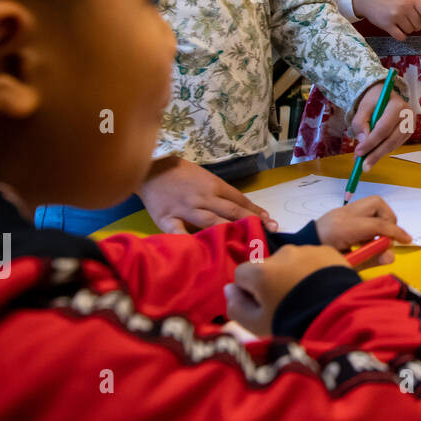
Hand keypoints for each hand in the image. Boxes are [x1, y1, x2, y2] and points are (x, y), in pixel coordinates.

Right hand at [138, 156, 277, 233]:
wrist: (150, 168)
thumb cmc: (180, 173)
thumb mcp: (205, 178)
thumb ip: (220, 194)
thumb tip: (241, 211)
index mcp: (214, 186)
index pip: (240, 200)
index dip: (256, 212)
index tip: (271, 223)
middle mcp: (204, 197)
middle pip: (232, 211)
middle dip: (251, 222)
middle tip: (267, 235)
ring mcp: (186, 208)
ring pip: (212, 221)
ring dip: (229, 232)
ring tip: (244, 245)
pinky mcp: (166, 218)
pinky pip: (178, 232)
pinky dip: (189, 241)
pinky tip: (200, 252)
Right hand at [224, 244, 348, 336]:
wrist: (339, 317)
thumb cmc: (292, 323)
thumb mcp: (256, 325)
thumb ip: (235, 307)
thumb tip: (230, 289)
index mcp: (260, 270)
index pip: (241, 275)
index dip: (248, 292)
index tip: (262, 307)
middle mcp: (282, 253)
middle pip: (268, 267)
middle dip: (272, 282)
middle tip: (288, 304)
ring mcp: (307, 250)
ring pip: (292, 262)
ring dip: (294, 275)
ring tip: (308, 297)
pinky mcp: (328, 251)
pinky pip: (313, 260)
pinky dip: (314, 272)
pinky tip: (323, 289)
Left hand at [315, 195, 411, 259]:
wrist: (302, 250)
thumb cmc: (321, 262)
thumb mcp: (346, 265)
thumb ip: (370, 260)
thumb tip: (391, 256)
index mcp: (344, 228)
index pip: (377, 225)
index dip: (396, 233)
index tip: (407, 240)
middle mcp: (344, 214)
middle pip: (376, 203)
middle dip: (389, 219)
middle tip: (387, 238)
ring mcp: (343, 210)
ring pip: (372, 203)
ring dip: (381, 219)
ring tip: (375, 239)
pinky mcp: (342, 211)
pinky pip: (365, 209)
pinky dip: (372, 220)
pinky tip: (364, 238)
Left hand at [350, 86, 411, 169]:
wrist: (385, 96)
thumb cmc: (374, 101)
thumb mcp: (363, 107)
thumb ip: (360, 122)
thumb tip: (363, 140)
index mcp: (397, 105)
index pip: (384, 128)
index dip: (371, 142)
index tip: (358, 153)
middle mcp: (408, 116)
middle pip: (391, 139)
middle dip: (376, 154)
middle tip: (363, 166)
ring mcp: (410, 125)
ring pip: (394, 145)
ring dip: (378, 155)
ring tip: (364, 162)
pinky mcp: (408, 133)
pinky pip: (395, 145)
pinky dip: (383, 151)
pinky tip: (373, 153)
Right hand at [352, 0, 420, 40]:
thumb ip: (416, 5)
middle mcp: (404, 7)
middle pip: (419, 25)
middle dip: (416, 26)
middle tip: (408, 21)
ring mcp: (395, 16)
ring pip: (410, 31)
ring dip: (406, 30)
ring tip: (399, 22)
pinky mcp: (387, 25)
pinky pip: (401, 36)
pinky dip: (400, 35)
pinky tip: (396, 30)